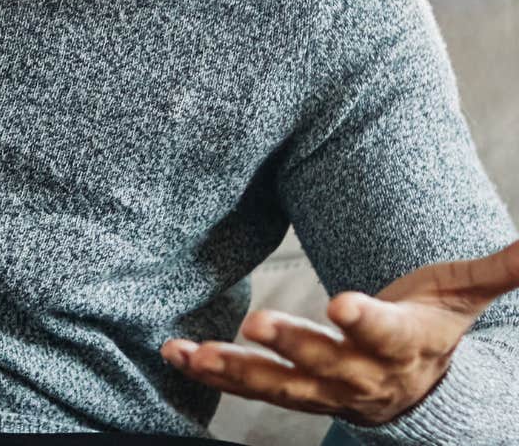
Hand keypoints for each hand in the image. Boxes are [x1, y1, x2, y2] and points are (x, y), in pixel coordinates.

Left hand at [162, 239, 518, 425]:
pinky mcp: (288, 392)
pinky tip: (177, 354)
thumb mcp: (461, 296)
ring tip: (195, 353)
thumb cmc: (431, 327)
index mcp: (403, 346)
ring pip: (277, 385)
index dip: (365, 322)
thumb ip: (496, 270)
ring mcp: (322, 389)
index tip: (340, 303)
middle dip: (292, 346)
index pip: (385, 335)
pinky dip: (210, 373)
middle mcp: (361, 375)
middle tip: (257, 323)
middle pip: (326, 365)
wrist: (418, 393)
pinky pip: (246, 386)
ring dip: (235, 370)